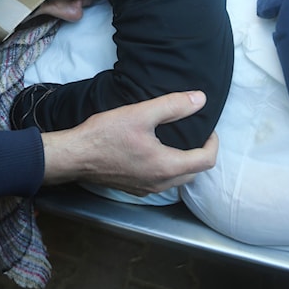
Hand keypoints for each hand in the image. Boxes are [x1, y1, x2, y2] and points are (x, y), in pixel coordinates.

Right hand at [41, 91, 217, 195]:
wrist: (75, 156)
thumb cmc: (105, 135)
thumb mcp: (141, 114)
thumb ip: (173, 106)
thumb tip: (200, 99)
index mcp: (167, 166)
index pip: (206, 160)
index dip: (213, 143)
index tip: (208, 128)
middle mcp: (160, 183)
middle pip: (195, 172)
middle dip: (201, 153)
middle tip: (196, 133)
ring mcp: (146, 189)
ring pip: (178, 179)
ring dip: (185, 162)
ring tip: (179, 141)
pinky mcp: (134, 189)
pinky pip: (162, 182)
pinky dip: (168, 169)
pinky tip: (157, 152)